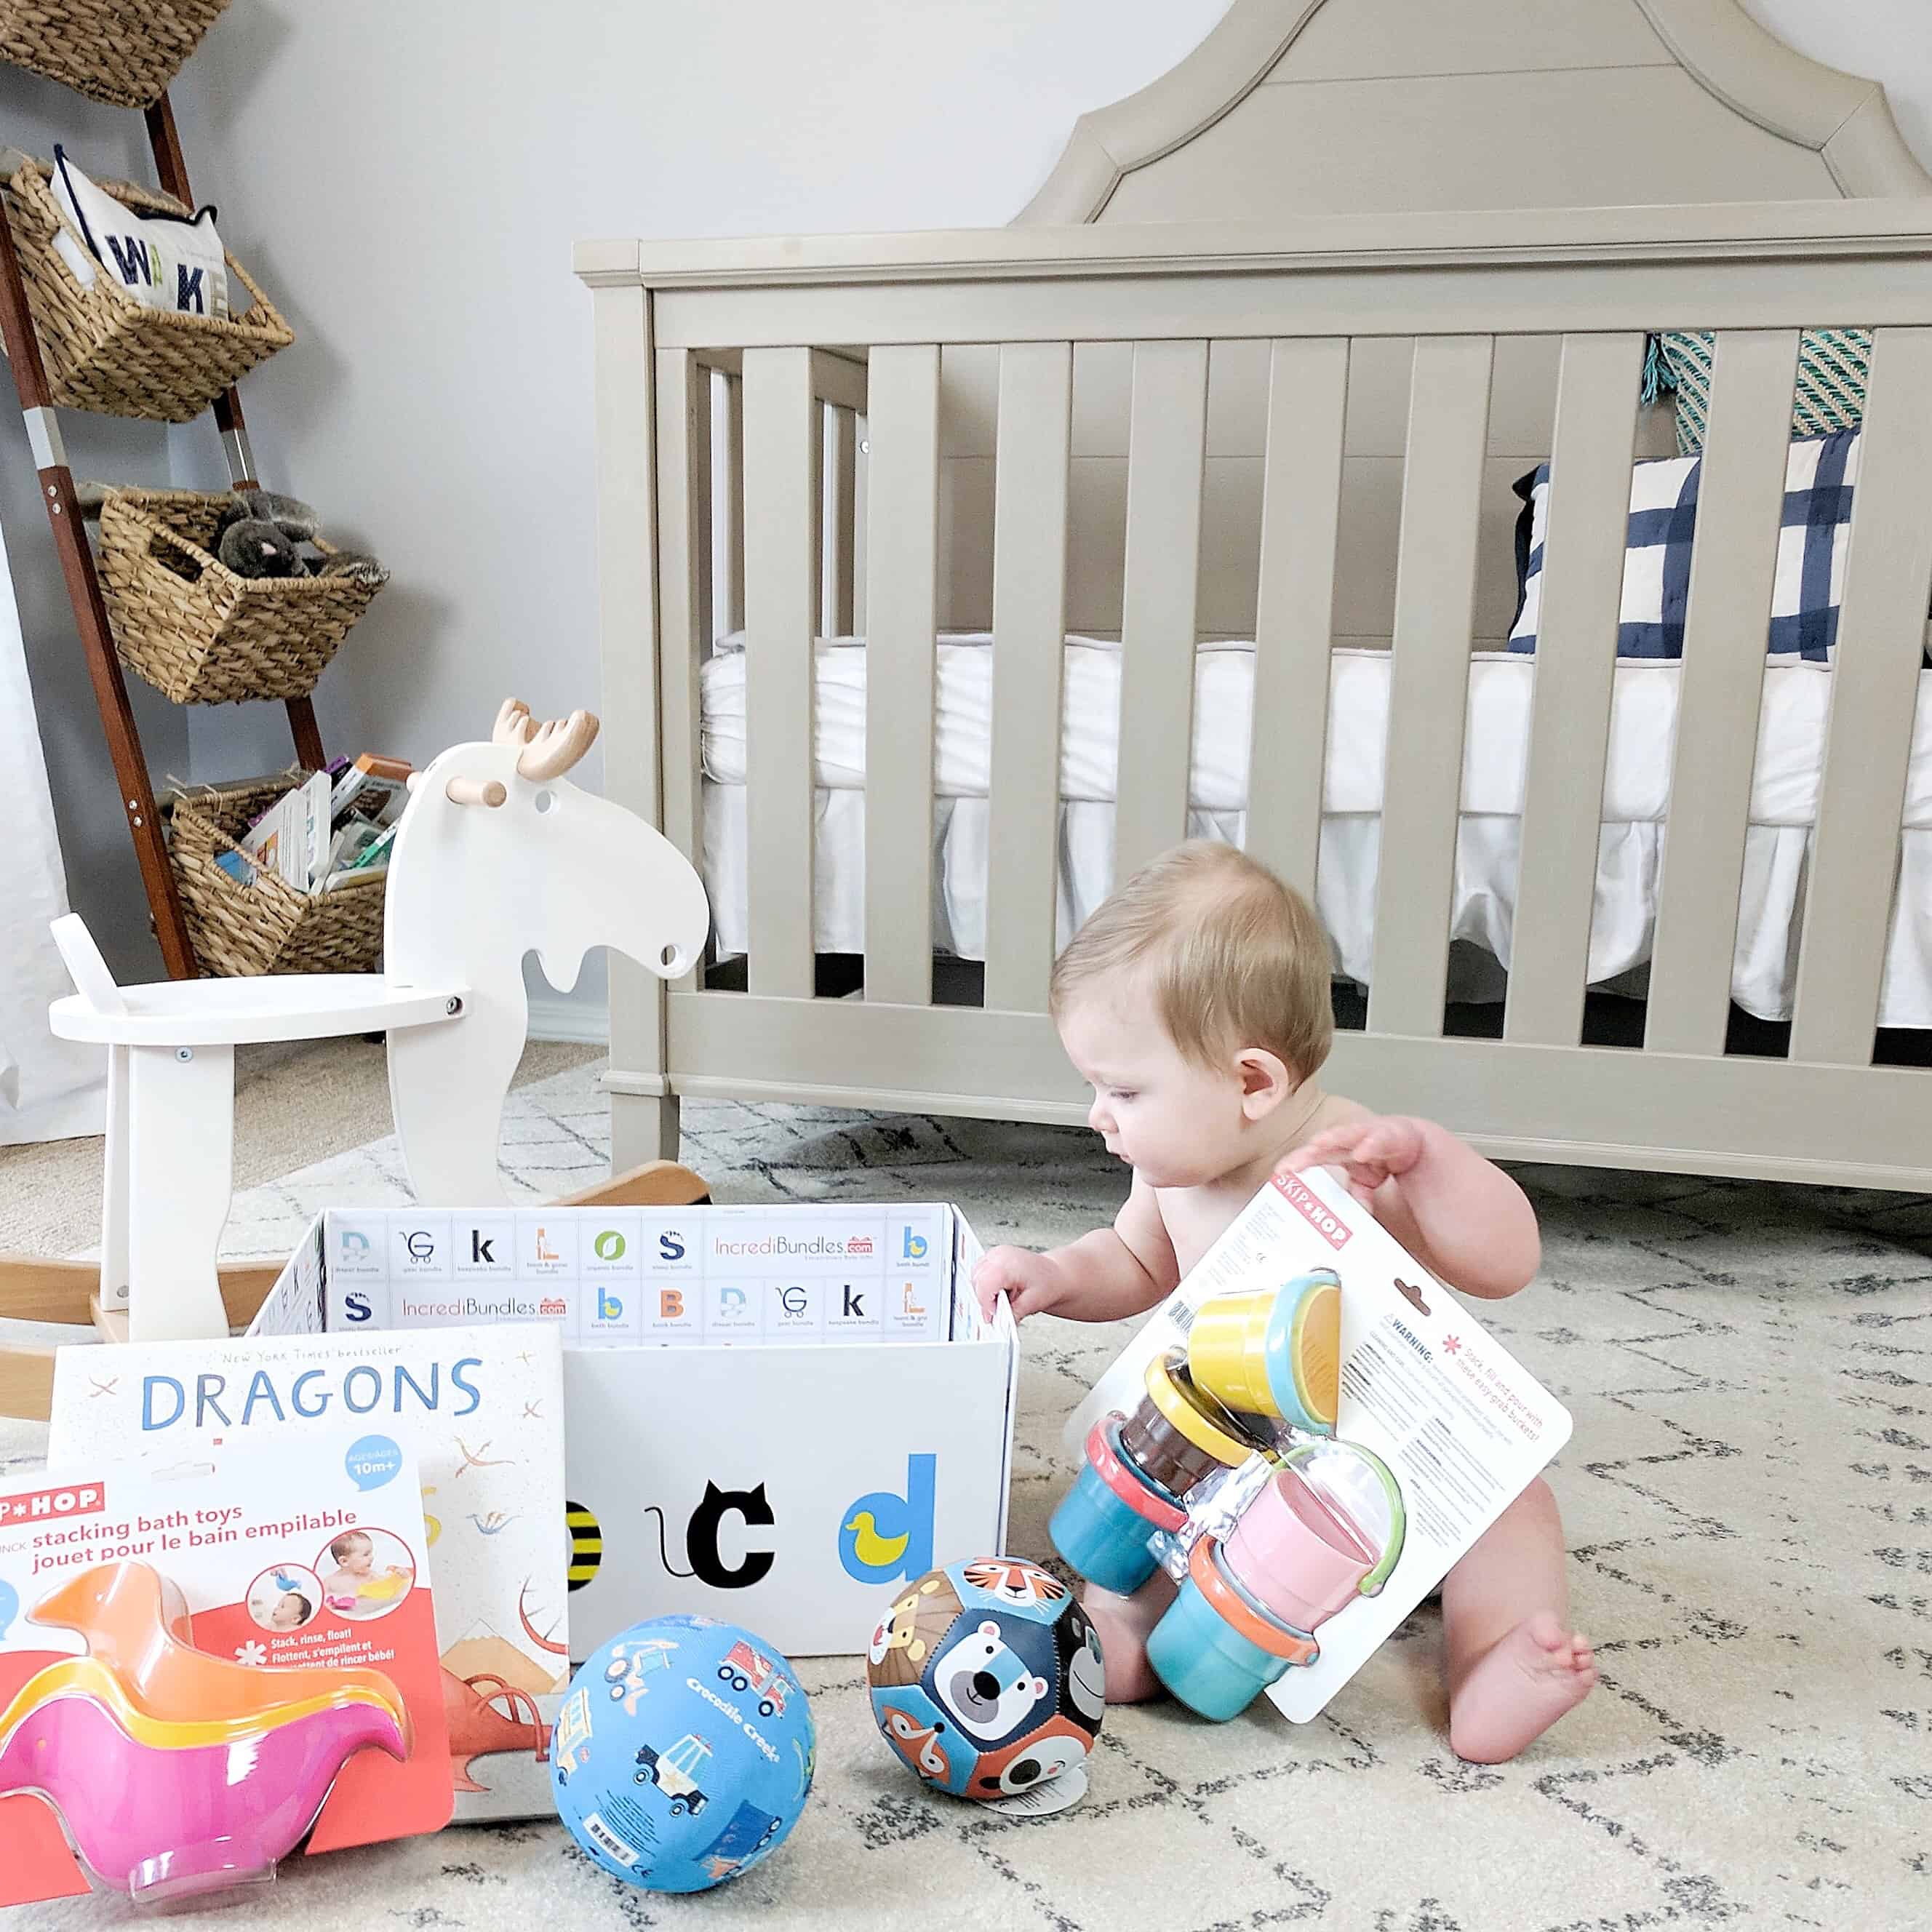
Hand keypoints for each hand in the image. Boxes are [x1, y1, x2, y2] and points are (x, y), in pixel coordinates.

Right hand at [973, 1245, 1064, 1324]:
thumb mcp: (1034, 1302)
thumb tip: (1001, 1322)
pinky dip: (985, 1284)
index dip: (986, 1304)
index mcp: (1009, 1264)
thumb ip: (1015, 1313)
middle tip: (998, 1312)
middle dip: (985, 1299)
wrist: (1056, 1274)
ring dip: (984, 1291)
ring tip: (1003, 1299)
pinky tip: (1000, 1291)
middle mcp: (1000, 1255)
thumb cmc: (1049, 1283)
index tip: (992, 1317)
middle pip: (978, 1280)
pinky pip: (980, 1270)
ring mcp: (997, 1253)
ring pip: (975, 1275)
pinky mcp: (995, 1256)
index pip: (985, 1284)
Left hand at [1289, 1115, 1429, 1203]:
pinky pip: (1380, 1139)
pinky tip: (1362, 1153)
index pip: (1313, 1157)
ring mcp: (1369, 1134)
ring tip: (1317, 1144)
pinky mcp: (1391, 1134)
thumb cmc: (1380, 1156)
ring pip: (1348, 1134)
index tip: (1279, 1174)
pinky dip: (1371, 1145)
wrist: (1410, 1141)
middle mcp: (1350, 1141)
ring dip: (1333, 1138)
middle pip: (1324, 1146)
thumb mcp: (1365, 1182)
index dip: (1296, 1163)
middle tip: (1289, 1166)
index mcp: (1340, 1151)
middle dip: (1306, 1155)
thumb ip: (1358, 1198)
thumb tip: (1353, 1219)